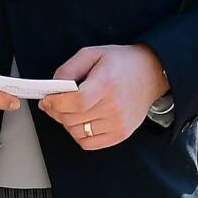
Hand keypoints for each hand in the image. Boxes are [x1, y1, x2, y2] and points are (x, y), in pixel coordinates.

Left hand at [38, 44, 167, 149]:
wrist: (151, 73)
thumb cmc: (120, 62)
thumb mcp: (91, 54)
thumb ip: (68, 69)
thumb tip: (52, 88)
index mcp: (106, 83)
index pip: (76, 102)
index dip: (56, 103)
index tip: (46, 99)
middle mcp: (114, 106)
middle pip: (73, 119)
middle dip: (55, 112)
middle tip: (51, 103)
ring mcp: (119, 123)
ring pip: (78, 133)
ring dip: (66, 123)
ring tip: (67, 110)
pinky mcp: (121, 134)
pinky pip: (90, 144)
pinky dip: (79, 135)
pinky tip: (79, 121)